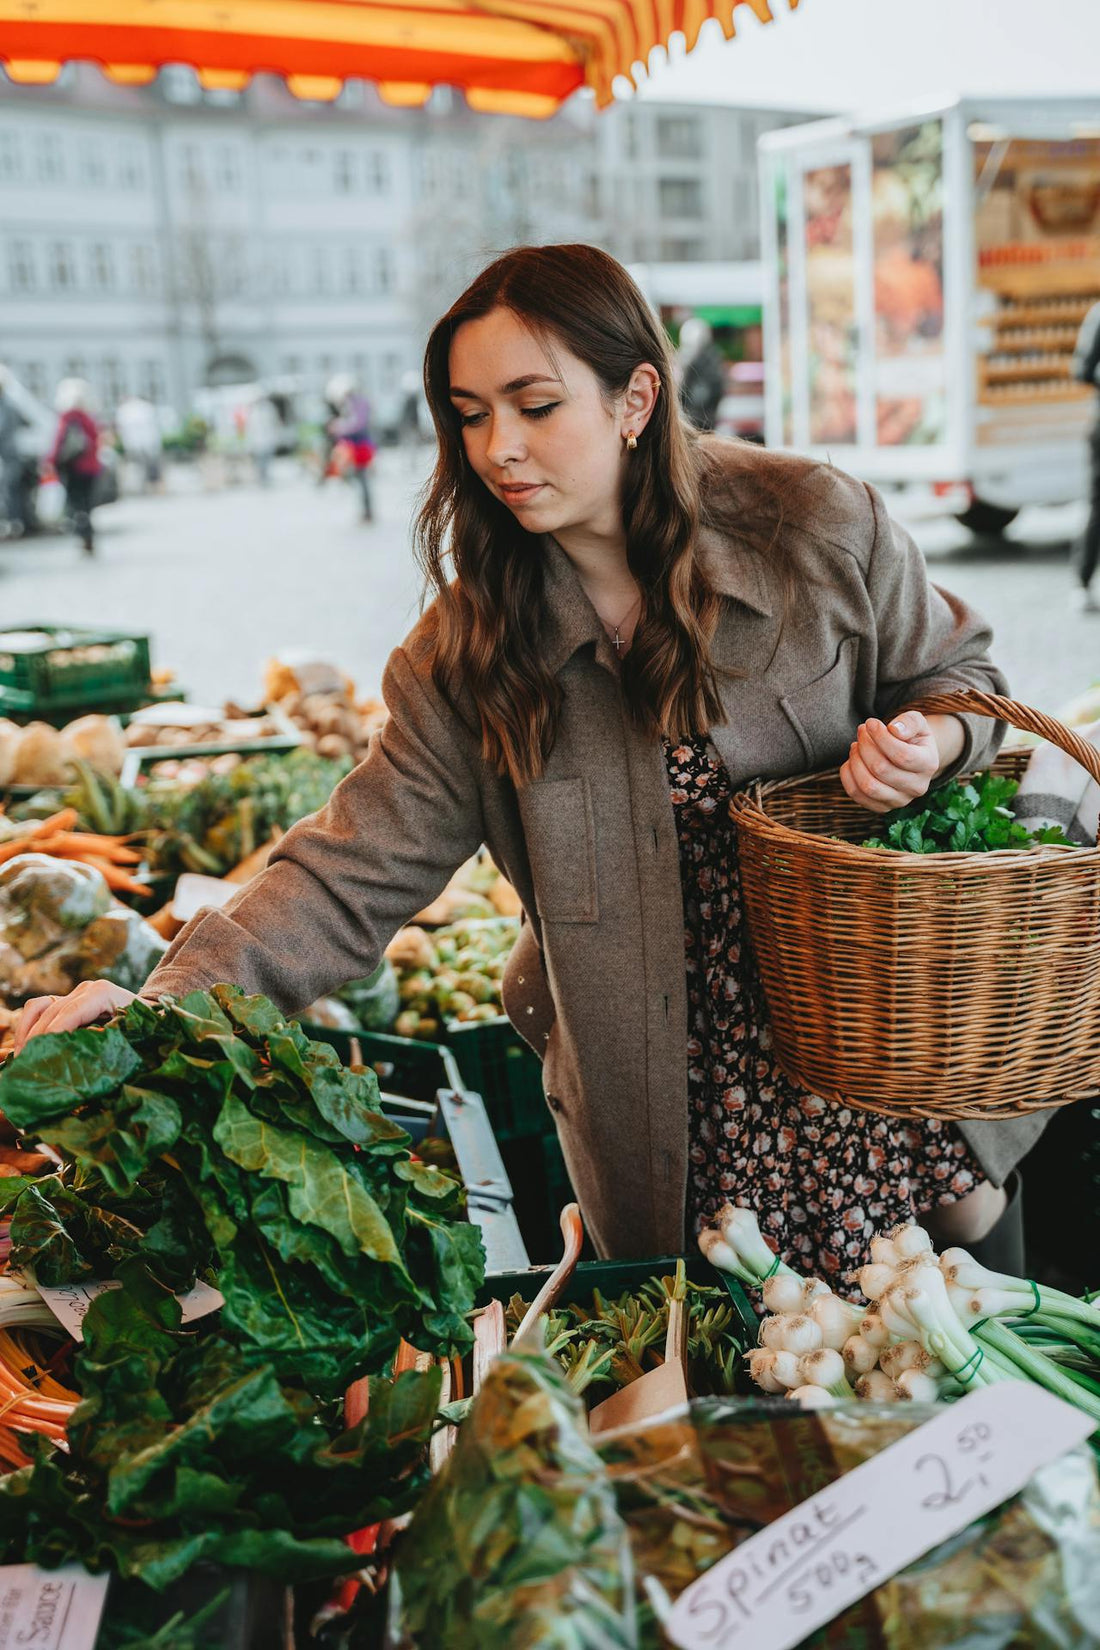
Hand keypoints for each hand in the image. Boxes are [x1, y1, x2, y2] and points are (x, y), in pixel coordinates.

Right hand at [13, 980, 135, 1055]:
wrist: (150, 1013)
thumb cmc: (145, 1027)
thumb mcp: (132, 1035)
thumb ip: (108, 1041)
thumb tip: (80, 1052)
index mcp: (102, 993)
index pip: (70, 1013)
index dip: (54, 1034)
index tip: (40, 1055)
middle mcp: (85, 989)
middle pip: (52, 1012)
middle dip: (37, 1039)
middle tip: (28, 1064)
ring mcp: (74, 993)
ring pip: (40, 1008)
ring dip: (27, 1032)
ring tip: (22, 1057)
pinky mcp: (66, 1000)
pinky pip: (40, 1008)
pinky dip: (28, 1025)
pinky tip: (24, 1047)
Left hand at [839, 713, 939, 814]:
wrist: (910, 757)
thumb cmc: (911, 736)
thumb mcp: (917, 722)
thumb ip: (910, 721)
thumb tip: (895, 729)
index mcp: (929, 764)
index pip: (902, 755)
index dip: (881, 737)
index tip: (870, 723)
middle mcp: (917, 787)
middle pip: (881, 769)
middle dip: (865, 746)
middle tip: (862, 731)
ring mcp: (900, 801)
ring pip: (868, 786)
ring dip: (855, 761)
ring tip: (856, 746)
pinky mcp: (882, 807)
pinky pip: (857, 794)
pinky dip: (848, 775)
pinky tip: (852, 760)